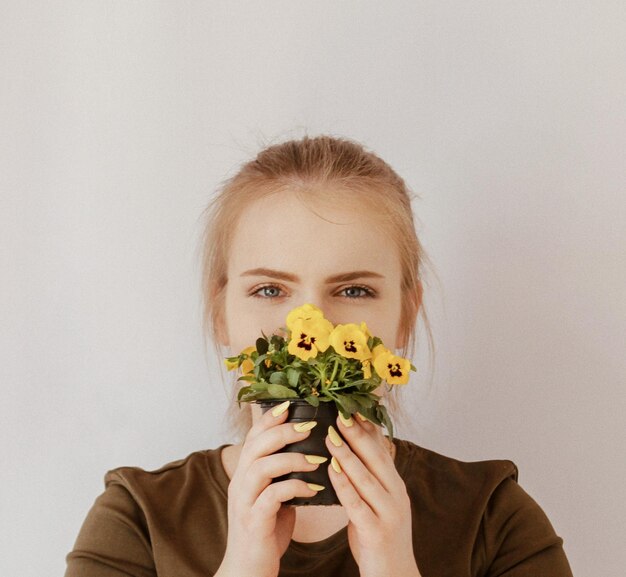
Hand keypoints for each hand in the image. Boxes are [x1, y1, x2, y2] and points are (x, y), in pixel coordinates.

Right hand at [217, 402, 324, 576]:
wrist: (249, 570)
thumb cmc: (266, 530)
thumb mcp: (274, 495)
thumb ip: (283, 473)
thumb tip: (310, 451)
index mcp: (246, 472)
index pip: (254, 436)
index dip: (271, 418)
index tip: (291, 404)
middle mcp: (241, 482)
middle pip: (256, 445)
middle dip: (283, 431)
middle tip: (310, 425)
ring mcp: (244, 501)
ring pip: (261, 467)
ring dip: (291, 459)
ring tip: (318, 459)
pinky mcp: (253, 521)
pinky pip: (272, 497)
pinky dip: (294, 488)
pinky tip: (313, 489)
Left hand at [326, 415, 421, 576]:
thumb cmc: (379, 536)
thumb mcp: (378, 502)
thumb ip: (368, 478)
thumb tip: (350, 450)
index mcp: (395, 485)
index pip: (381, 449)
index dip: (367, 427)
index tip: (352, 405)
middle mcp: (396, 494)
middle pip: (375, 457)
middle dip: (356, 433)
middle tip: (339, 411)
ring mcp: (389, 513)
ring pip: (366, 477)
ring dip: (347, 454)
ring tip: (329, 435)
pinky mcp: (377, 532)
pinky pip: (357, 503)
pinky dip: (343, 484)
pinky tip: (330, 470)